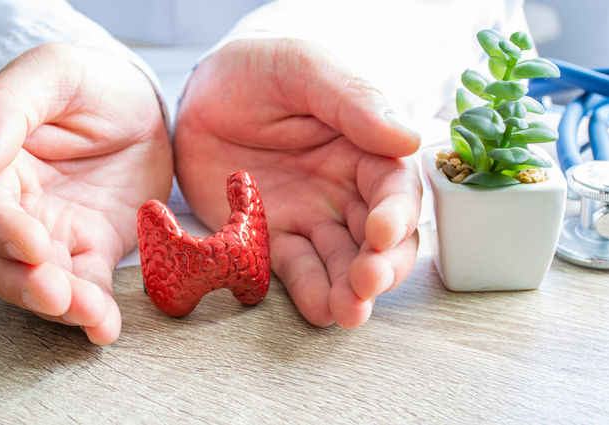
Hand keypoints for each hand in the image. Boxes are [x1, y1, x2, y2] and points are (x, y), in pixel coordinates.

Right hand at [0, 43, 171, 343]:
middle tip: (55, 293)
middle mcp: (16, 205)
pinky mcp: (91, 248)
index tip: (31, 243)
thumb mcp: (50, 74)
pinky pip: (87, 285)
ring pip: (39, 281)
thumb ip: (6, 109)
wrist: (139, 104)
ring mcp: (53, 231)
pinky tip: (105, 327)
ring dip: (61, 305)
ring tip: (90, 315)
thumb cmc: (88, 83)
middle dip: (23, 282)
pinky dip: (94, 310)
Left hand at [174, 39, 420, 327]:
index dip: (396, 213)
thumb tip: (408, 137)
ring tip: (347, 313)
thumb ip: (353, 101)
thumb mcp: (303, 69)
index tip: (382, 232)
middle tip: (367, 283)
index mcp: (365, 148)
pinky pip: (296, 270)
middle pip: (380, 237)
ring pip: (342, 262)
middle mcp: (345, 189)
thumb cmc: (258, 71)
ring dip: (350, 291)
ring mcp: (310, 217)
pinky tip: (320, 310)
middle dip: (380, 264)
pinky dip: (310, 292)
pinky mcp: (271, 238)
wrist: (200, 93)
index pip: (395, 187)